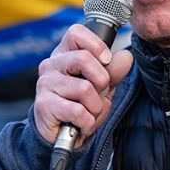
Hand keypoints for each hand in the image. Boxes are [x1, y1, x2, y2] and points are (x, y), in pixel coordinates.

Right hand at [32, 24, 132, 145]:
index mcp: (64, 54)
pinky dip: (88, 122)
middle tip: (96, 95)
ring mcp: (45, 84)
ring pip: (85, 89)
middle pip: (84, 59)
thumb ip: (113, 71)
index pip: (76, 32)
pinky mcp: (44, 104)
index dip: (96, 45)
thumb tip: (126, 57)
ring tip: (87, 113)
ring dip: (95, 107)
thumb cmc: (81, 106)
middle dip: (101, 81)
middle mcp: (51, 65)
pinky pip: (79, 111)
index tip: (105, 61)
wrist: (62, 136)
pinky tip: (80, 124)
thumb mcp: (101, 87)